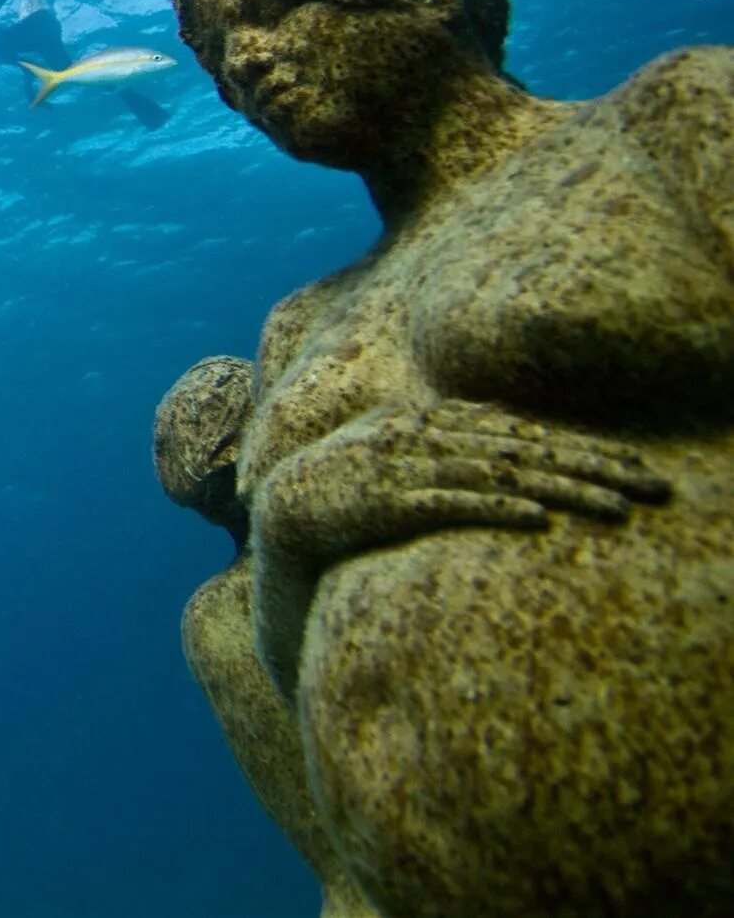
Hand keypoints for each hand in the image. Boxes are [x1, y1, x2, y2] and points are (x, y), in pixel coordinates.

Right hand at [259, 400, 668, 565]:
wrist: (286, 509)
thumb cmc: (350, 481)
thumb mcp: (399, 444)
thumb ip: (448, 431)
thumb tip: (501, 423)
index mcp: (431, 419)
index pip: (522, 430)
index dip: (583, 446)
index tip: (634, 464)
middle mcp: (425, 435)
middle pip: (526, 450)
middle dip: (595, 466)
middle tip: (652, 484)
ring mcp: (407, 468)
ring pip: (502, 476)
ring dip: (564, 491)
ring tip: (618, 508)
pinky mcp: (389, 504)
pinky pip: (454, 504)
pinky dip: (498, 508)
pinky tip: (539, 519)